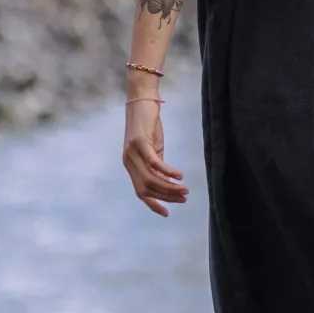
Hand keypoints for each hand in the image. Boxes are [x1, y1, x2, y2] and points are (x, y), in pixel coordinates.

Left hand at [122, 98, 188, 215]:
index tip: (167, 213)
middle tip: (184, 198)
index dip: (153, 204)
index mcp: (131, 165)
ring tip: (185, 189)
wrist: (142, 99)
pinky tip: (179, 175)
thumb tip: (167, 180)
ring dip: (169, 186)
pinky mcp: (139, 142)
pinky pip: (154, 163)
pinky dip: (167, 171)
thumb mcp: (154, 147)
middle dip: (167, 196)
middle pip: (147, 188)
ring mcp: (132, 153)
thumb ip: (157, 164)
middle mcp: (128, 162)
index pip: (140, 191)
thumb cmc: (149, 123)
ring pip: (151, 178)